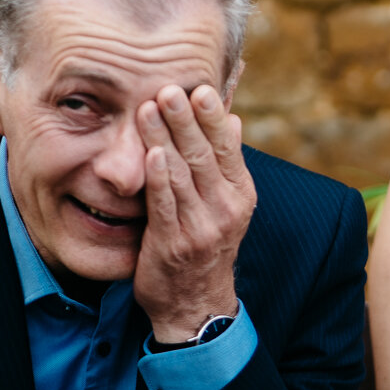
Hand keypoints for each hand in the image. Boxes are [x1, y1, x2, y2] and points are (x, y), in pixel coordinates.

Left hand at [134, 83, 253, 341]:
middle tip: (170, 88)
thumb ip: (224, 161)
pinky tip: (151, 154)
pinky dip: (159, 178)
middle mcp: (226, 208)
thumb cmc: (205, 244)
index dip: (213, 116)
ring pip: (183, 174)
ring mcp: (202, 226)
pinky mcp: (174, 243)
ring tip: (149, 108)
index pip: (228, 147)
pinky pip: (166, 205)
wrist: (195, 302)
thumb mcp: (225, 202)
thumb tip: (232, 117)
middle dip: (187, 119)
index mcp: (240, 193)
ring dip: (165, 138)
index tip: (200, 87)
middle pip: (205, 155)